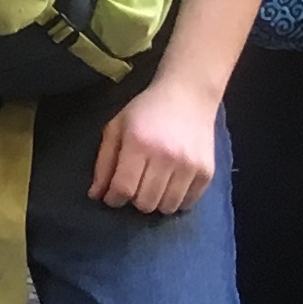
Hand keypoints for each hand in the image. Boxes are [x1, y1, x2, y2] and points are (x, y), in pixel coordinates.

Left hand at [90, 78, 217, 214]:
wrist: (188, 95)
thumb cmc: (146, 110)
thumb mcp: (117, 127)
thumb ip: (104, 162)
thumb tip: (95, 195)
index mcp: (138, 144)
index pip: (123, 188)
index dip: (113, 198)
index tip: (112, 196)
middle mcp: (165, 157)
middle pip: (145, 203)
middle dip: (134, 199)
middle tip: (135, 185)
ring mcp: (189, 166)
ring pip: (166, 208)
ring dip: (156, 202)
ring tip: (153, 185)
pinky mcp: (206, 172)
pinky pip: (187, 204)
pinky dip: (176, 201)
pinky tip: (171, 185)